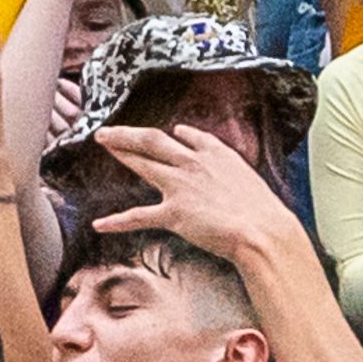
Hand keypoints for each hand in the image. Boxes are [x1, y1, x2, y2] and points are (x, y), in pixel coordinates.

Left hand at [88, 123, 297, 264]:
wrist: (262, 230)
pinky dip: (117, 221)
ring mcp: (180, 186)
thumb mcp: (249, 177)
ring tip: (101, 143)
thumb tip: (223, 163)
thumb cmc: (263, 210)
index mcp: (216, 154)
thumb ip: (231, 167)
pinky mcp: (173, 213)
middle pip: (153, 141)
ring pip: (142, 163)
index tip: (170, 131)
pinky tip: (99, 224)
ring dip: (120, 151)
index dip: (177, 134)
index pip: (190, 136)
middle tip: (107, 130)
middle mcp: (193, 163)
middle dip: (128, 133)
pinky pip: (139, 216)